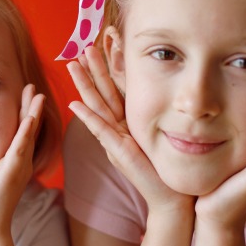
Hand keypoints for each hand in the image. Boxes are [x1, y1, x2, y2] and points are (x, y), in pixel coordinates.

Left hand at [0, 84, 43, 233]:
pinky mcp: (13, 171)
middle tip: (33, 88)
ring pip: (29, 134)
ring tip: (37, 95)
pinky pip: (21, 147)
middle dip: (32, 107)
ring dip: (34, 113)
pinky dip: (27, 131)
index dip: (25, 113)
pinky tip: (30, 117)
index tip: (25, 95)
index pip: (22, 132)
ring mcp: (20, 165)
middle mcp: (22, 161)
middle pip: (30, 128)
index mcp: (16, 161)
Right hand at [67, 47, 193, 214]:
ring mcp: (116, 140)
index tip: (104, 48)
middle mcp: (118, 129)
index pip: (116, 91)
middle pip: (102, 95)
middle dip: (92, 72)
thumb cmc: (168, 167)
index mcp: (128, 123)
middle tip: (82, 49)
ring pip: (96, 107)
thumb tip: (167, 96)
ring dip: (84, 86)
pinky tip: (74, 104)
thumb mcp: (162, 135)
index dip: (109, 70)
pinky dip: (87, 118)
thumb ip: (157, 117)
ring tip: (73, 65)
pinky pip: (100, 131)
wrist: (172, 197)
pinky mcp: (119, 152)